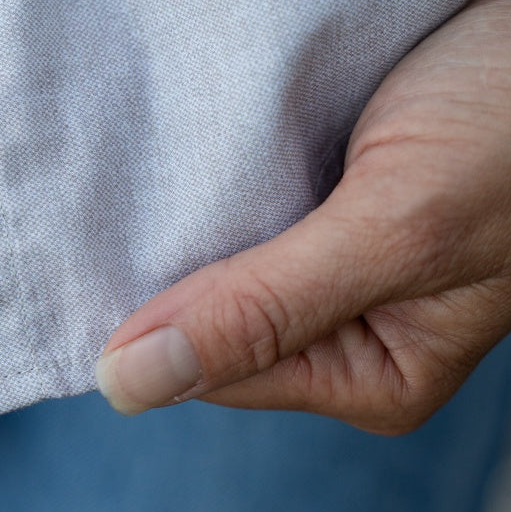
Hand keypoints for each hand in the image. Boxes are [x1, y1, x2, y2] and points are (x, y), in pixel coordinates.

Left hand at [96, 0, 510, 433]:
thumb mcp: (399, 224)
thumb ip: (269, 307)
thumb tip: (129, 385)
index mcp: (374, 372)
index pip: (219, 369)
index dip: (162, 319)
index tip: (112, 249)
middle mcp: (348, 325)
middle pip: (213, 312)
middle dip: (174, 257)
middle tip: (133, 194)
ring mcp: (333, 253)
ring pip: (219, 246)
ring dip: (190, 202)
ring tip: (163, 155)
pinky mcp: (324, 185)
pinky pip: (239, 189)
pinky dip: (215, 159)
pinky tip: (197, 126)